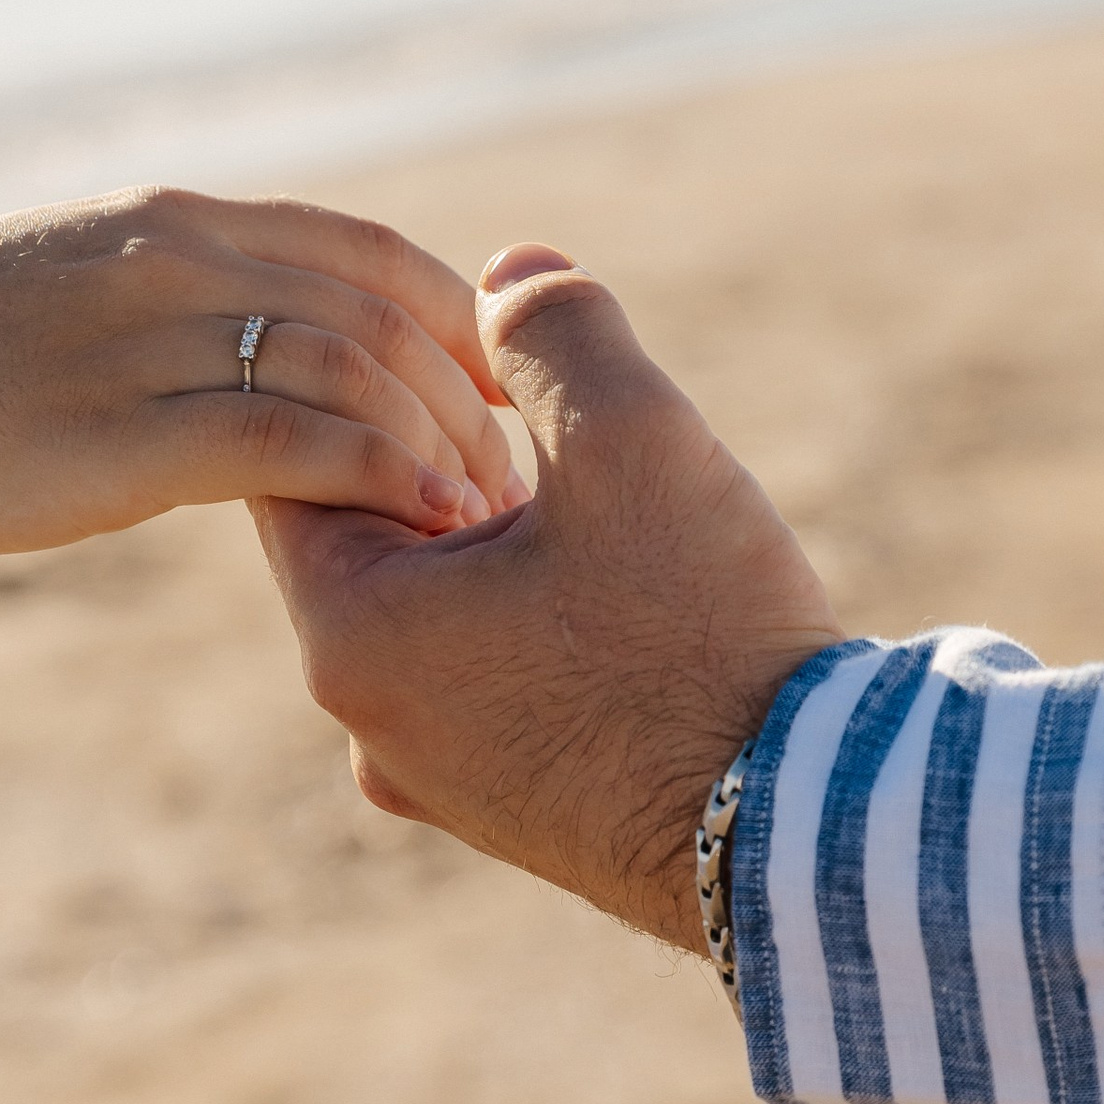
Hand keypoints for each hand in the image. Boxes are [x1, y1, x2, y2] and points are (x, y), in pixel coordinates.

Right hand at [0, 189, 520, 558]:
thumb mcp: (65, 294)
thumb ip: (169, 308)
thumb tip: (256, 360)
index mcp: (172, 223)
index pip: (367, 250)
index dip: (459, 319)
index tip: (506, 396)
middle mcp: (177, 260)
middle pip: (386, 307)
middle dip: (472, 396)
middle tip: (516, 485)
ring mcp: (149, 340)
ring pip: (355, 366)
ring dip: (440, 445)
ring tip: (480, 525)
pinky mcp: (120, 434)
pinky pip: (290, 440)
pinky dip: (375, 480)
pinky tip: (415, 530)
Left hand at [255, 244, 840, 953]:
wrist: (808, 832)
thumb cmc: (705, 633)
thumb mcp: (634, 436)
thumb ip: (554, 331)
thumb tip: (507, 272)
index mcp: (352, 635)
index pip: (296, 458)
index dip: (381, 382)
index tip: (471, 354)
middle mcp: (366, 725)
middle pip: (363, 533)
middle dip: (445, 455)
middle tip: (544, 419)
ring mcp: (435, 784)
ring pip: (428, 605)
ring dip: (492, 536)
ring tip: (593, 504)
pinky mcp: (507, 814)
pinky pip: (480, 677)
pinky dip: (525, 614)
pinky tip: (621, 590)